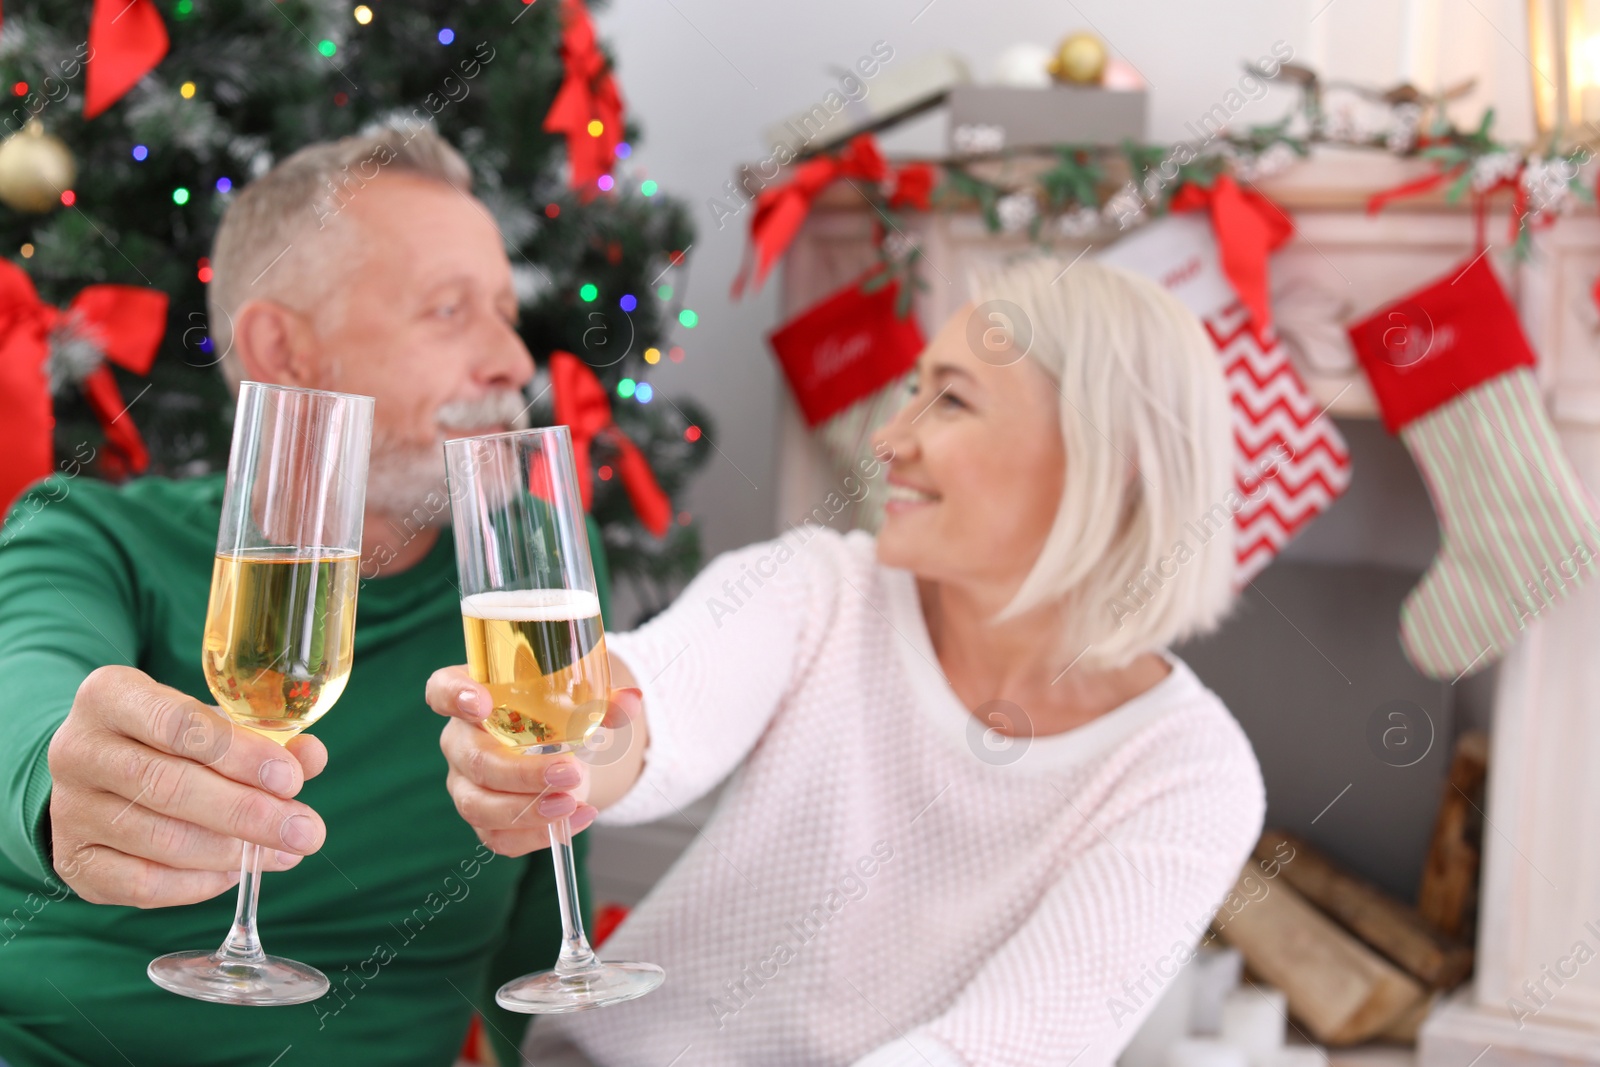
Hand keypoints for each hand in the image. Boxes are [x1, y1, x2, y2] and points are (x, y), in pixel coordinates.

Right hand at [47, 665, 327, 907]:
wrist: (98, 769)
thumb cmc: (169, 738)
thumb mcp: (212, 720)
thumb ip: (264, 737)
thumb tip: (312, 757)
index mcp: (109, 696)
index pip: (177, 724)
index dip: (240, 755)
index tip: (291, 780)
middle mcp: (78, 750)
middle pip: (170, 787)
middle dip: (248, 813)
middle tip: (305, 830)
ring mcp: (70, 809)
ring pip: (160, 839)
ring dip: (232, 852)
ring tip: (284, 852)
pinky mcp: (73, 860)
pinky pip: (142, 883)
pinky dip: (197, 883)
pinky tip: (236, 872)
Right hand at [427, 665, 642, 856]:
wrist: (561, 749)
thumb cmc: (557, 714)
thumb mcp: (579, 701)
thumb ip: (604, 701)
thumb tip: (633, 701)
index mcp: (474, 697)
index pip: (442, 690)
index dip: (454, 696)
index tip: (481, 703)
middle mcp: (461, 741)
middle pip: (474, 760)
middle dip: (521, 772)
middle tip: (570, 771)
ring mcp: (466, 784)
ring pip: (479, 805)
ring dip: (527, 810)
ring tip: (571, 803)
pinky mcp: (483, 819)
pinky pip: (498, 837)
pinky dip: (538, 835)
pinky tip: (577, 820)